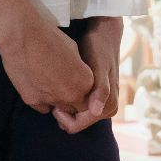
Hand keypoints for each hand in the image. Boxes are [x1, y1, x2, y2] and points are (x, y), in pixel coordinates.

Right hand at [0, 13, 95, 115]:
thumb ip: (78, 68)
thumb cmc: (49, 36)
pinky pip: (42, 108)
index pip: (90, 98)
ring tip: (49, 83)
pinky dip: (42, 100)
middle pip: (76, 108)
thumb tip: (76, 74)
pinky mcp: (33, 101)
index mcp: (85, 81)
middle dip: (72, 100)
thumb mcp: (73, 49)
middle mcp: (71, 94)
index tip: (74, 83)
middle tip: (62, 85)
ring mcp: (52, 100)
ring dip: (58, 102)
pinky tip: (37, 85)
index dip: (82, 91)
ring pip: (59, 110)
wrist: (21, 36)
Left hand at [54, 16, 121, 133]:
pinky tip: (61, 85)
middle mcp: (108, 109)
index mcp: (109, 106)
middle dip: (63, 110)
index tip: (52, 100)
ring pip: (75, 115)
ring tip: (56, 86)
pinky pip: (78, 106)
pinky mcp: (98, 96)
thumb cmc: (99, 48)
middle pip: (76, 122)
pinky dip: (68, 99)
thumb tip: (96, 111)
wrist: (105, 34)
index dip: (60, 116)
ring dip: (65, 104)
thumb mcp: (99, 66)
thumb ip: (101, 89)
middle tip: (52, 91)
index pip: (75, 126)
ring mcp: (103, 103)